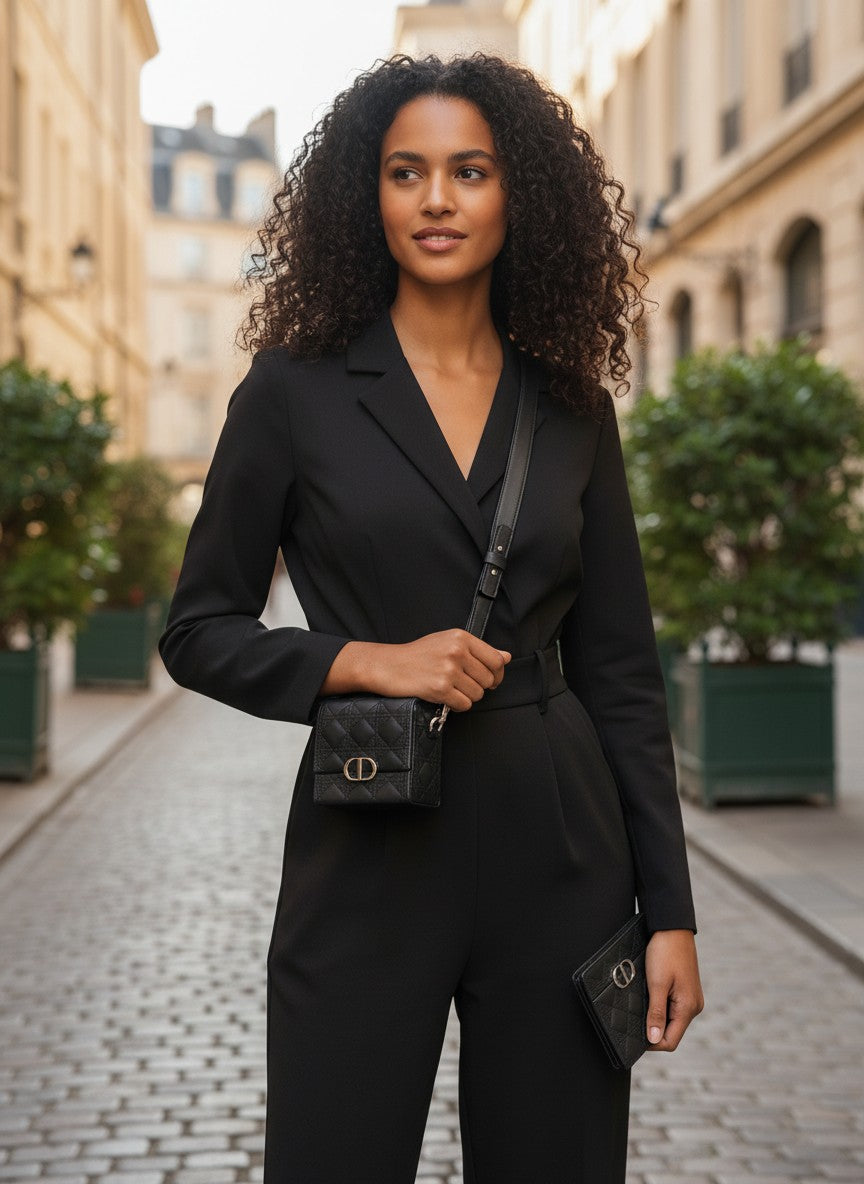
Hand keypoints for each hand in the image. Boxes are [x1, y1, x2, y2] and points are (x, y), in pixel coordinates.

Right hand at [320, 629, 510, 709]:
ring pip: (477, 694)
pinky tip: (444, 697)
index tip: (490, 679)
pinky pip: (464, 705)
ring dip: (466, 697)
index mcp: (461, 637)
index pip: (496, 659)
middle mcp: (456, 651)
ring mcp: (448, 670)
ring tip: (450, 689)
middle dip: (478, 687)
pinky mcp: (439, 688)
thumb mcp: (447, 643)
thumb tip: (506, 657)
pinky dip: (456, 706)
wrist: (388, 665)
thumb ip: (478, 650)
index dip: (497, 674)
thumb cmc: (417, 655)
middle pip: (488, 679)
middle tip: (462, 685)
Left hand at [644, 929, 703, 1051]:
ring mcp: (691, 999)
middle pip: (671, 1032)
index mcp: (688, 1008)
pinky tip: (650, 997)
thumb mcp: (657, 984)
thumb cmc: (665, 953)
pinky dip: (661, 1007)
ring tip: (641, 1005)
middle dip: (653, 1030)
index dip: (652, 1042)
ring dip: (656, 1017)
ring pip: (671, 1020)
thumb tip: (654, 1039)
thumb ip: (656, 1013)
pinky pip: (673, 1007)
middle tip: (634, 1019)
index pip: (671, 1041)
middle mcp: (693, 1006)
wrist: (672, 928)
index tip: (634, 1037)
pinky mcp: (686, 990)